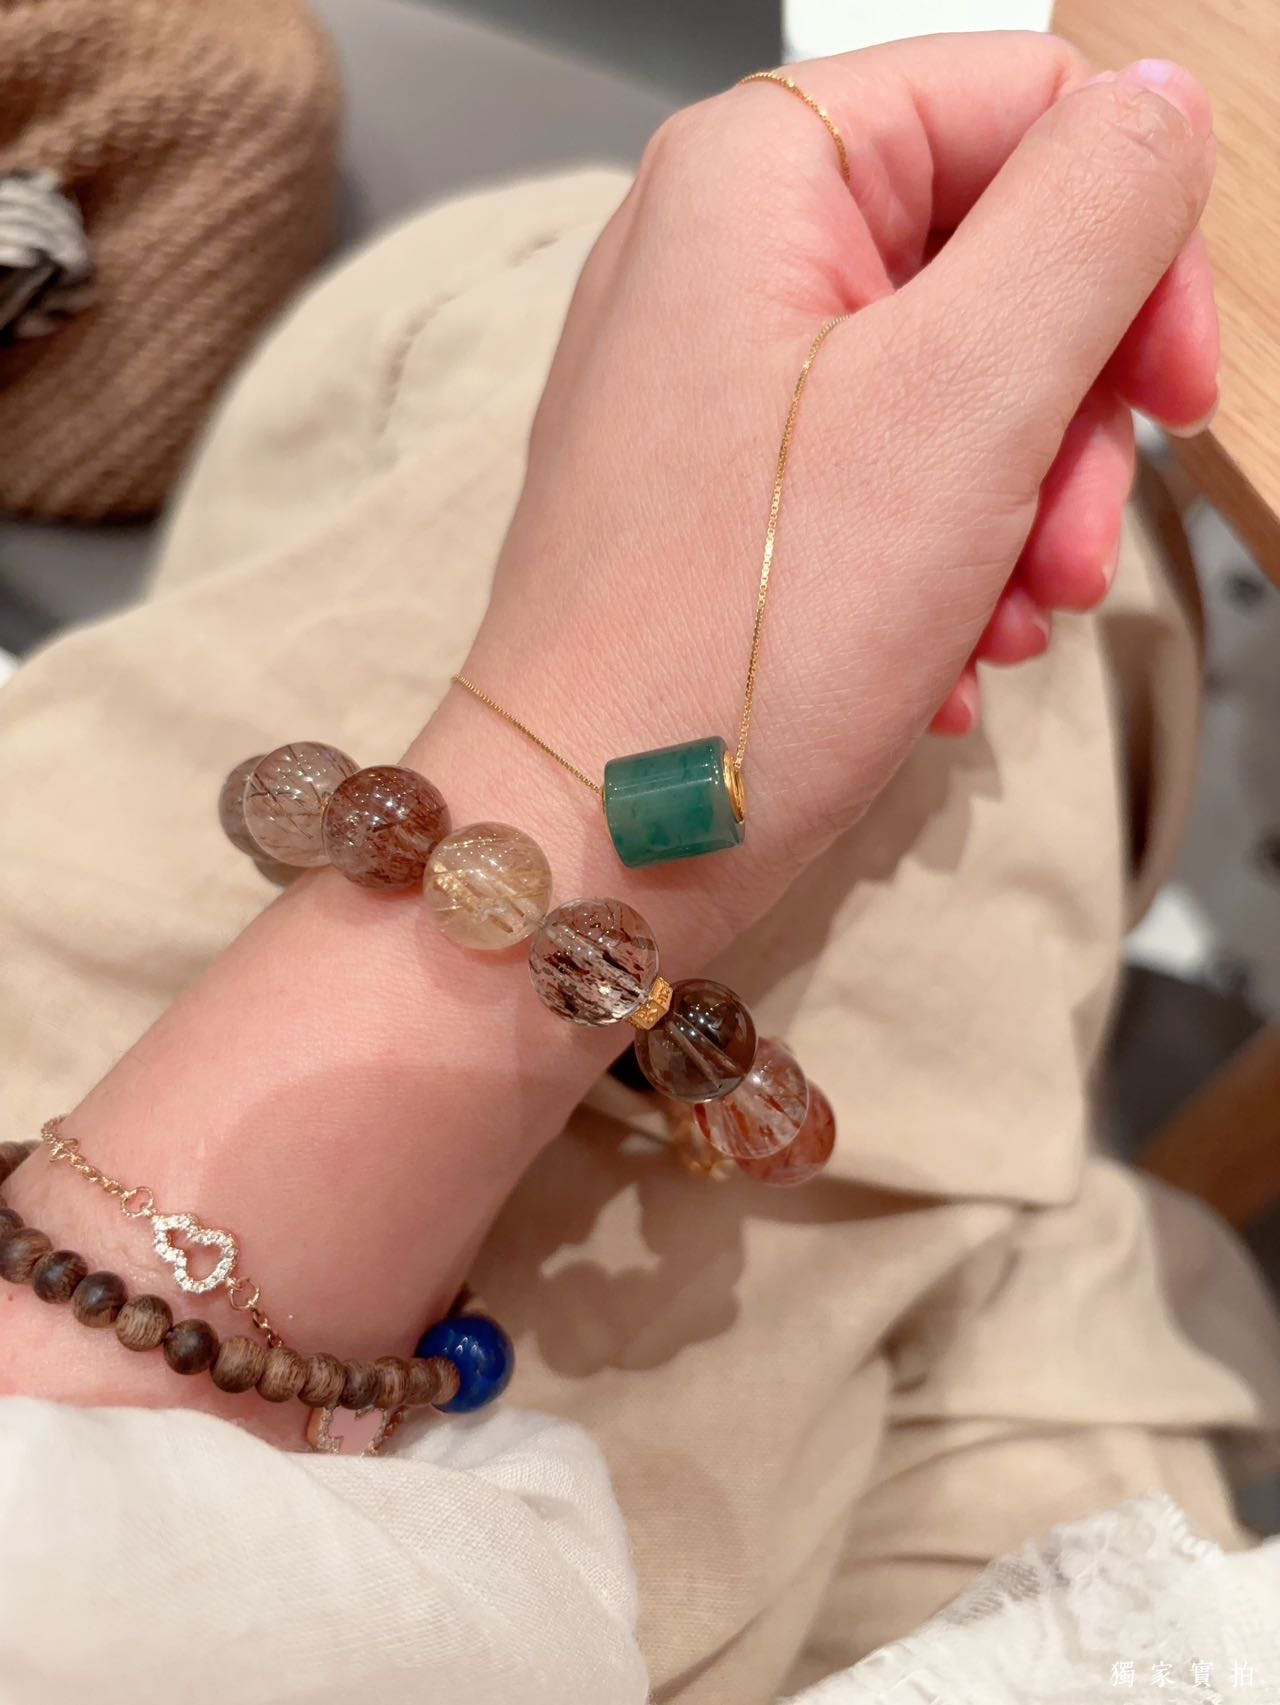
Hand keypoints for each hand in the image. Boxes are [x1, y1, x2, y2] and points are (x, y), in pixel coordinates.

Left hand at [453, 34, 1215, 924]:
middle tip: (1072, 555)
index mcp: (760, 175)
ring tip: (1001, 630)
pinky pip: (893, 487)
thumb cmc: (739, 638)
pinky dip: (947, 572)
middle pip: (998, 260)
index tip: (1175, 396)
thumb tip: (1159, 113)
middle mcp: (723, 260)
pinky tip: (943, 662)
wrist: (592, 843)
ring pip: (959, 393)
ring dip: (1022, 519)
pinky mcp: (732, 501)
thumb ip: (1090, 220)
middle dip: (1071, 423)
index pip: (1024, 106)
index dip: (1135, 241)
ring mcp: (722, 387)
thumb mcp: (964, 399)